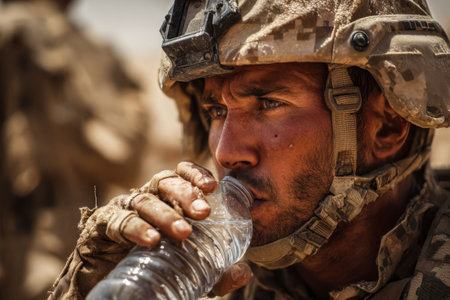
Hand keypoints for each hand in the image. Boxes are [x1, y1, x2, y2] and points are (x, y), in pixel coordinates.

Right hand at [50, 161, 250, 298]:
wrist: (117, 287)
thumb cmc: (155, 265)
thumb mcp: (191, 268)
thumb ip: (215, 269)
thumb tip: (244, 273)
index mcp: (167, 200)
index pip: (181, 175)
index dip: (195, 175)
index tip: (212, 186)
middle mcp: (146, 198)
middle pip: (165, 182)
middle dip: (185, 193)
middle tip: (203, 212)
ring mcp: (124, 209)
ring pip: (144, 200)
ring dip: (165, 213)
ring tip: (183, 232)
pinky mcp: (102, 226)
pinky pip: (119, 220)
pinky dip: (135, 228)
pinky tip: (152, 240)